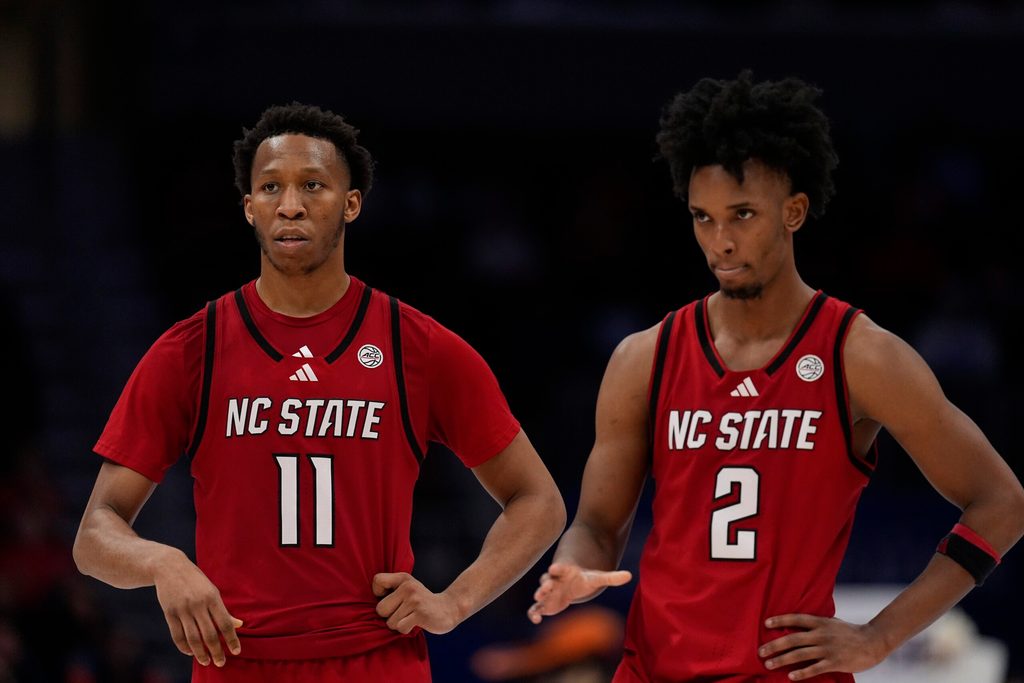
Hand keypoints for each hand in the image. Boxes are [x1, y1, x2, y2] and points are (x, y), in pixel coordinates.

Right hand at [153, 550, 242, 666]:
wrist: (169, 567)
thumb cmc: (195, 580)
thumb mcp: (212, 590)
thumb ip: (223, 609)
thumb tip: (239, 624)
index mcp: (212, 597)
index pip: (225, 623)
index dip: (232, 640)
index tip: (237, 651)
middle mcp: (198, 604)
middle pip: (209, 634)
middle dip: (217, 651)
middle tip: (221, 663)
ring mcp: (182, 609)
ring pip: (193, 638)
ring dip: (200, 653)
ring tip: (206, 662)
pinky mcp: (169, 613)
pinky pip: (177, 635)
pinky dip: (184, 647)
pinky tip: (190, 652)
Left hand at [373, 572, 460, 634]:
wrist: (448, 608)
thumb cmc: (420, 602)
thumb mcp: (407, 589)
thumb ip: (390, 590)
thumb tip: (365, 605)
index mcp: (403, 578)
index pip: (377, 581)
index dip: (378, 594)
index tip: (390, 598)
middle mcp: (408, 586)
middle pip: (380, 609)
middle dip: (389, 616)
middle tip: (403, 612)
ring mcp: (414, 600)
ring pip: (390, 622)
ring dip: (399, 624)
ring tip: (411, 617)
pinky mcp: (420, 614)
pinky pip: (401, 628)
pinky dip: (406, 630)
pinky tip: (416, 623)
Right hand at [527, 562, 631, 623]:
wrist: (571, 584)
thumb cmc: (583, 579)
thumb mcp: (597, 578)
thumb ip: (611, 577)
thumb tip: (630, 575)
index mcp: (565, 571)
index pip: (559, 568)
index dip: (557, 568)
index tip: (554, 568)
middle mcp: (554, 580)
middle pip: (546, 580)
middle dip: (544, 584)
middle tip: (543, 588)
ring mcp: (547, 592)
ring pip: (540, 593)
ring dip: (538, 596)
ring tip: (537, 600)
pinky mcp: (545, 604)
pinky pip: (536, 608)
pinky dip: (534, 613)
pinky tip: (535, 620)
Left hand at [759, 614, 887, 679]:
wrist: (873, 641)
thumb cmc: (850, 632)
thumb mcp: (832, 622)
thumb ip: (816, 624)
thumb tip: (798, 624)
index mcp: (820, 622)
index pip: (796, 619)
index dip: (780, 620)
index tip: (766, 624)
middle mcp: (821, 634)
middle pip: (792, 639)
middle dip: (774, 645)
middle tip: (760, 651)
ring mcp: (827, 648)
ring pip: (800, 654)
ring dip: (782, 659)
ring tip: (769, 664)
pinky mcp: (834, 662)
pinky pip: (815, 668)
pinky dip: (802, 672)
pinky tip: (791, 676)